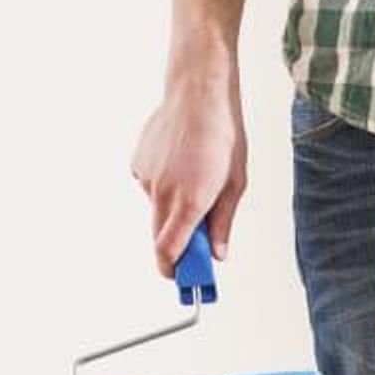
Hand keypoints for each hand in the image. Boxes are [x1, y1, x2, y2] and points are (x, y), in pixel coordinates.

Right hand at [131, 67, 247, 276]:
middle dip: (176, 246)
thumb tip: (217, 253)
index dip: (174, 271)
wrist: (198, 93)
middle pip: (160, 237)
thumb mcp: (236, 184)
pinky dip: (166, 187)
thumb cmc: (224, 136)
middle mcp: (162, 193)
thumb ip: (223, 223)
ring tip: (199, 182)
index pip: (168, 251)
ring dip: (174, 210)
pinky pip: (151, 187)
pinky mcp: (137, 163)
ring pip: (157, 210)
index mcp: (189, 202)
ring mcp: (146, 177)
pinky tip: (182, 165)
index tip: (184, 281)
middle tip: (198, 243)